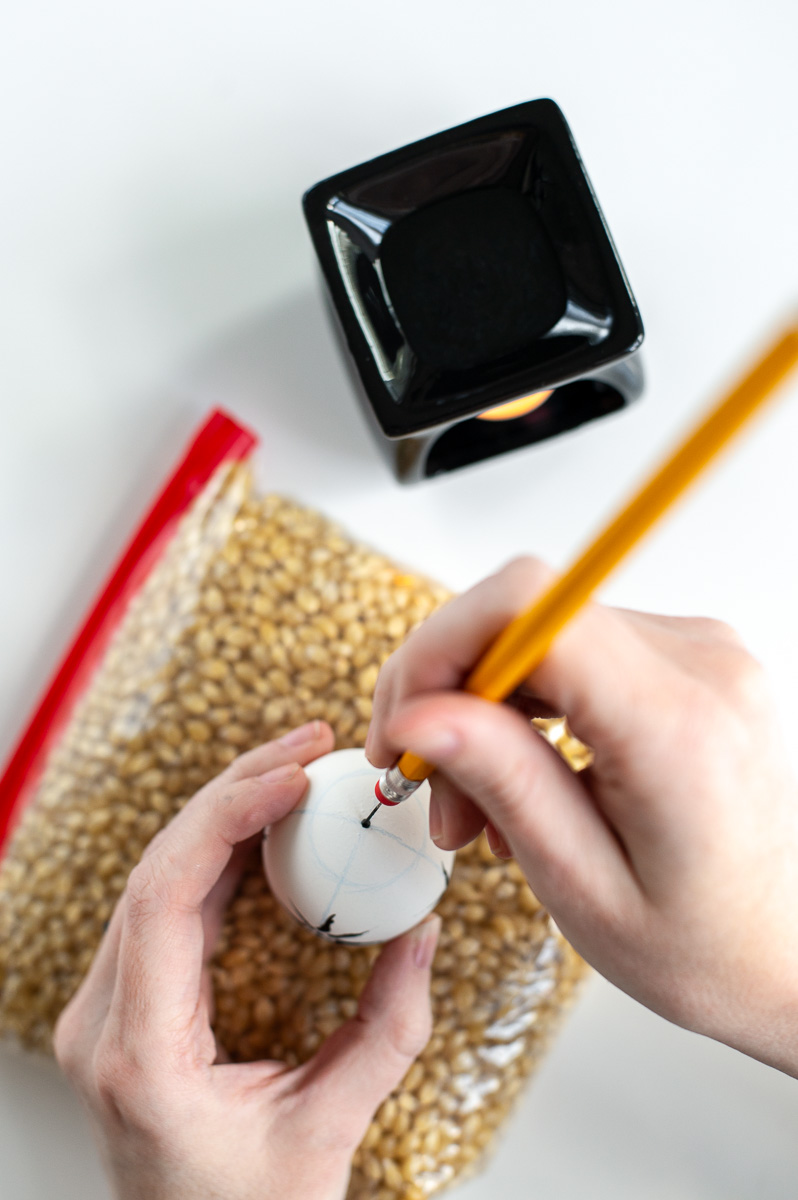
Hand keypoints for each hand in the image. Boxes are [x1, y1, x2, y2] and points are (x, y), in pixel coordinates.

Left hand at [55, 721, 439, 1199]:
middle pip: (158, 867)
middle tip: (309, 746)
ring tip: (296, 767)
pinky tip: (269, 822)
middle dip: (235, 790)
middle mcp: (106, 1021)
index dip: (225, 819)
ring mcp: (110, 1008)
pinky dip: (223, 851)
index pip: (163, 899)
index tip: (293, 778)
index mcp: (140, 1053)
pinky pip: (170, 900)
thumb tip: (420, 930)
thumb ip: (386, 1032)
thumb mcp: (328, 1133)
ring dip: (227, 810)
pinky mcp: (132, 1000)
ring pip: (159, 873)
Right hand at [366, 558, 797, 1075]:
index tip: (403, 721)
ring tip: (474, 807)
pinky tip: (520, 775)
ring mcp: (697, 654)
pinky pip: (572, 652)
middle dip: (448, 693)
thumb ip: (502, 780)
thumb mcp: (580, 883)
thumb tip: (417, 712)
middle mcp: (699, 666)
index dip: (440, 647)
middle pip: (522, 614)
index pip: (528, 608)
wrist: (778, 951)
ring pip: (537, 634)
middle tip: (423, 785)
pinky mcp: (684, 661)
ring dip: (482, 708)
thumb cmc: (698, 943)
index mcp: (676, 724)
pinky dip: (525, 705)